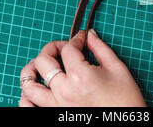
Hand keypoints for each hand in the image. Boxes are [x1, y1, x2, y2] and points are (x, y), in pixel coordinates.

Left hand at [19, 29, 145, 106]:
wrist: (127, 124)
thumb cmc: (125, 100)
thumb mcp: (117, 68)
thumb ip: (100, 48)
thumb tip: (89, 35)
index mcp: (80, 76)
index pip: (68, 49)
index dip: (75, 39)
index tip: (81, 39)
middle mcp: (64, 91)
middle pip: (43, 61)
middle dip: (52, 48)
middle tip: (63, 49)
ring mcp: (56, 106)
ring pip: (29, 86)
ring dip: (31, 71)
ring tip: (40, 67)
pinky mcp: (55, 116)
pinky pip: (28, 108)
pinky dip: (26, 97)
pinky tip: (36, 88)